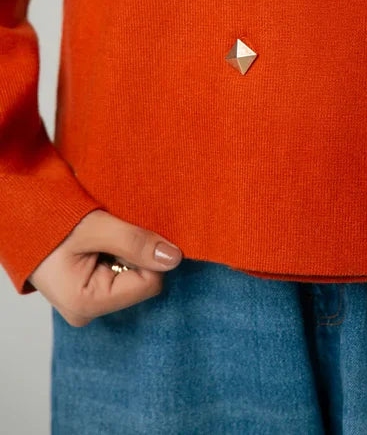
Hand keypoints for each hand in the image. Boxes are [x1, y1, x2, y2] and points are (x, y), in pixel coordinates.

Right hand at [28, 208, 182, 325]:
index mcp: (87, 304)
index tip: (131, 232)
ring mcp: (88, 306)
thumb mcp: (96, 227)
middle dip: (136, 255)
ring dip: (127, 254)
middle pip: (142, 283)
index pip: (150, 283)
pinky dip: (118, 257)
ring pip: (132, 278)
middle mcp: (88, 313)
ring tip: (103, 239)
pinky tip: (101, 245)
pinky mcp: (89, 295)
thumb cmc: (51, 223)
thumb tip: (175, 258)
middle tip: (112, 234)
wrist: (23, 221)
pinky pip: (120, 277)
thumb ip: (135, 242)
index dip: (149, 255)